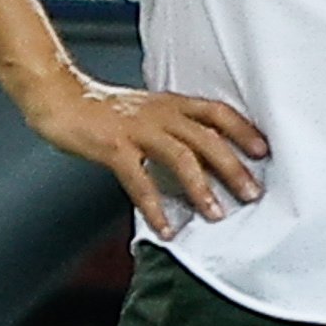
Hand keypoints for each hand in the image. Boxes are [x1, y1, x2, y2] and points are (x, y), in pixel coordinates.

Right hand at [13, 68, 267, 236]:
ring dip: (201, 188)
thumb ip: (174, 130)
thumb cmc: (103, 110)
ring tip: (215, 214)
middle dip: (233, 167)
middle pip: (207, 138)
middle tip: (252, 193)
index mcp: (171, 104)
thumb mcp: (147, 112)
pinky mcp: (114, 147)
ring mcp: (137, 129)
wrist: (60, 98)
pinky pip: (140, 180)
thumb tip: (204, 161)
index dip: (243, 130)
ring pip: (180, 157)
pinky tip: (165, 228)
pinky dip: (155, 206)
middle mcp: (160, 114)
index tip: (265, 151)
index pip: (217, 112)